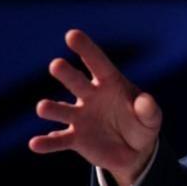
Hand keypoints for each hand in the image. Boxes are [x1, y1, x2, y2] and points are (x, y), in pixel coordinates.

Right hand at [29, 29, 161, 185]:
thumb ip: (149, 110)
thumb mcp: (151, 118)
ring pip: (62, 110)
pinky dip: (47, 143)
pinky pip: (59, 140)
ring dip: (52, 108)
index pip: (97, 62)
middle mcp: (90, 96)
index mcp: (109, 83)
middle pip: (76, 82)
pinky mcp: (76, 139)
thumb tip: (146, 101)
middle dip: (66, 74)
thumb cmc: (142, 125)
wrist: (134, 151)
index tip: (72, 35)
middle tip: (56, 65)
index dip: (86, 49)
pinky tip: (36, 143)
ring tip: (43, 107)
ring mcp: (81, 117)